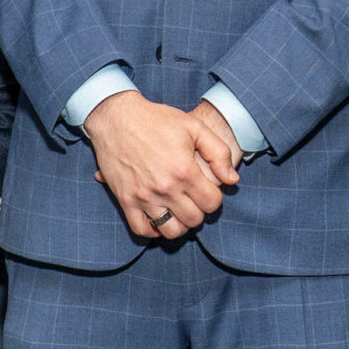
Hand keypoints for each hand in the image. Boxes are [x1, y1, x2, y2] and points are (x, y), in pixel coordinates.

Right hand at [83, 90, 240, 240]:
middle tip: (193, 199)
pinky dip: (153, 230)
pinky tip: (159, 217)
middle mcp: (165, 188)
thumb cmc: (156, 120)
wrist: (116, 117)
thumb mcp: (194, 127)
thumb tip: (232, 180)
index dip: (214, 198)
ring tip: (178, 210)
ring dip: (179, 224)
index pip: (212, 203)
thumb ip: (218, 153)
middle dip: (199, 211)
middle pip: (194, 220)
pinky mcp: (125, 200)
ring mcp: (143, 196)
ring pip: (171, 231)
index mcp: (184, 170)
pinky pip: (142, 230)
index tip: (207, 190)